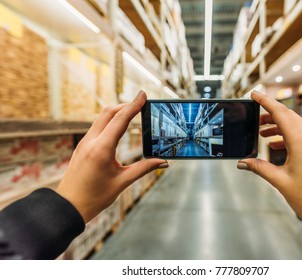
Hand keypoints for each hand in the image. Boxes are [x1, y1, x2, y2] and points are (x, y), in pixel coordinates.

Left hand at [56, 91, 167, 222]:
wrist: (69, 206)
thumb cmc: (95, 197)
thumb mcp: (122, 182)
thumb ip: (144, 168)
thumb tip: (163, 162)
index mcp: (102, 149)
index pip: (120, 120)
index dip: (134, 105)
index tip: (143, 94)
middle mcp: (91, 141)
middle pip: (109, 112)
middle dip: (126, 105)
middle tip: (141, 102)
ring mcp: (84, 143)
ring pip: (101, 118)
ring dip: (117, 112)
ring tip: (132, 111)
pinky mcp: (82, 146)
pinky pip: (97, 127)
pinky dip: (110, 121)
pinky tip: (118, 126)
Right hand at [237, 91, 301, 238]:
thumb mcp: (281, 182)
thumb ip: (260, 168)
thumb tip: (243, 162)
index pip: (280, 113)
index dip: (265, 101)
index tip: (254, 94)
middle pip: (289, 117)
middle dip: (270, 115)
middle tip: (255, 118)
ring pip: (297, 127)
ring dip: (280, 127)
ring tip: (264, 134)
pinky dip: (290, 137)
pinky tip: (279, 147)